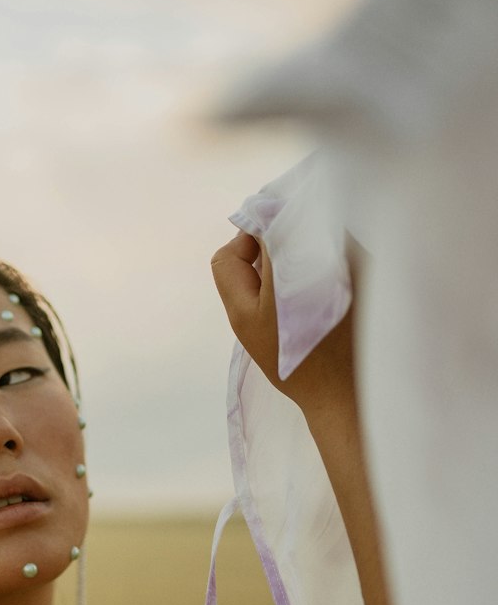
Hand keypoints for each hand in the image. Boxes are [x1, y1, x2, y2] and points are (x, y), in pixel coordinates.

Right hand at [211, 229, 355, 424]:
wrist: (345, 391)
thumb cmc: (289, 358)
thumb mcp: (241, 316)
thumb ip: (230, 266)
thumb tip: (245, 236)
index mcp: (296, 255)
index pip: (267, 213)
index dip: (252, 235)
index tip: (252, 265)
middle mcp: (333, 244)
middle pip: (295, 218)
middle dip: (277, 243)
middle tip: (273, 286)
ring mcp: (359, 254)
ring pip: (318, 230)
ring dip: (302, 251)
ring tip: (298, 296)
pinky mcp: (375, 266)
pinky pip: (340, 247)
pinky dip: (324, 263)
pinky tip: (320, 299)